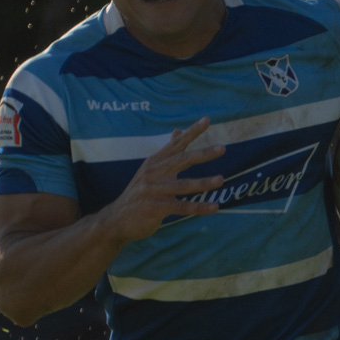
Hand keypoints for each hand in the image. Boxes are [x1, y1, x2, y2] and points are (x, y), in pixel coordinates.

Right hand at [98, 117, 225, 244]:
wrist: (116, 220)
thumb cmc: (139, 194)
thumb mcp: (150, 170)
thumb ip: (167, 153)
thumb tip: (178, 130)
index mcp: (154, 162)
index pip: (176, 144)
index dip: (192, 132)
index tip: (207, 119)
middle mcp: (153, 173)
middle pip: (181, 160)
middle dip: (203, 154)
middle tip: (222, 148)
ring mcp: (154, 190)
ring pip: (183, 185)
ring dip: (203, 183)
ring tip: (221, 179)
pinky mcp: (155, 208)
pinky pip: (181, 207)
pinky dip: (199, 207)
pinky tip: (214, 207)